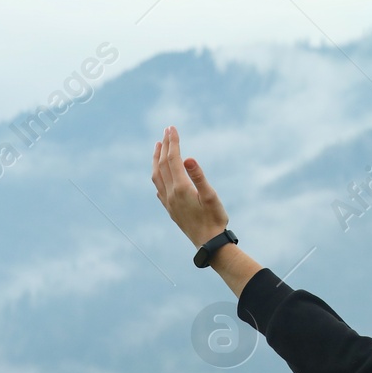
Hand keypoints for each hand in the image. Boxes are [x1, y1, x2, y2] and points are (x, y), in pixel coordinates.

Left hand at [151, 126, 228, 247]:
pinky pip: (158, 188)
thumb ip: (199, 176)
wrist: (209, 244)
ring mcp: (168, 202)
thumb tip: (188, 158)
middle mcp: (171, 194)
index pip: (173, 159)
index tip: (172, 128)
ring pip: (157, 176)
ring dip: (156, 159)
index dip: (173, 142)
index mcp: (181, 188)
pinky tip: (159, 173)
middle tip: (166, 130)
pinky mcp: (170, 209)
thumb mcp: (211, 197)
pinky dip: (157, 174)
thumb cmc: (215, 220)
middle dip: (165, 146)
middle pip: (163, 164)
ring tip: (158, 146)